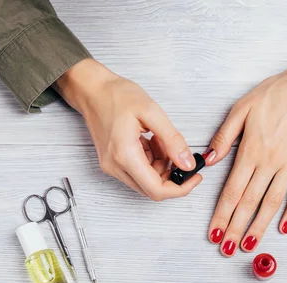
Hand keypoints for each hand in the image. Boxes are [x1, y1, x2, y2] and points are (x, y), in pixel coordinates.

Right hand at [54, 59, 200, 200]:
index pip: (156, 190)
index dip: (180, 188)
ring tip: (162, 140)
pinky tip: (152, 141)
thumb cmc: (116, 95)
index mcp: (125, 155)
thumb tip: (188, 163)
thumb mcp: (152, 112)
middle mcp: (116, 166)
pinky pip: (138, 171)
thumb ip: (172, 140)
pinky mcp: (113, 162)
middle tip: (180, 154)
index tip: (195, 177)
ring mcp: (112, 165)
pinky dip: (152, 160)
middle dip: (171, 174)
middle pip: (152, 188)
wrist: (91, 89)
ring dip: (161, 165)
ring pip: (146, 180)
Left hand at [205, 49, 286, 255]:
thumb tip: (209, 161)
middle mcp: (269, 163)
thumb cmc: (277, 94)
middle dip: (236, 228)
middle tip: (227, 249)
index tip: (214, 233)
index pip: (231, 191)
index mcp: (250, 151)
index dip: (221, 215)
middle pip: (249, 202)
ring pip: (272, 203)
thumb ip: (224, 137)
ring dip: (259, 227)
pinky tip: (285, 228)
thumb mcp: (242, 108)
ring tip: (250, 245)